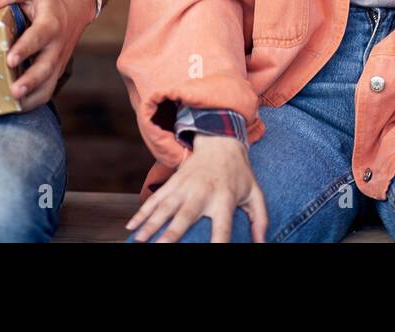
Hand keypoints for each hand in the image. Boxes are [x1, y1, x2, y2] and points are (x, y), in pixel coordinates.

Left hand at [0, 0, 93, 109]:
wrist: (76, 7)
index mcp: (51, 23)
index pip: (39, 37)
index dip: (26, 48)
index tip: (11, 59)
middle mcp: (57, 45)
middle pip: (47, 67)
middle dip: (31, 80)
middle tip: (14, 91)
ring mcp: (58, 60)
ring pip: (49, 84)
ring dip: (33, 96)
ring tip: (14, 104)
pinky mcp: (55, 71)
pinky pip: (47, 90)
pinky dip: (34, 101)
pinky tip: (15, 106)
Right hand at [125, 135, 268, 242]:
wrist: (220, 141)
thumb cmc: (239, 173)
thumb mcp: (255, 193)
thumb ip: (261, 219)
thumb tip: (263, 244)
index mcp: (225, 199)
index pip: (222, 227)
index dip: (218, 243)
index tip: (214, 253)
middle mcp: (202, 193)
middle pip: (184, 217)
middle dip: (171, 234)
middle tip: (161, 248)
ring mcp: (184, 187)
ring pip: (164, 208)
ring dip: (150, 225)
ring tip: (139, 241)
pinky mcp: (173, 182)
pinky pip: (155, 199)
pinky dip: (142, 213)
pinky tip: (131, 227)